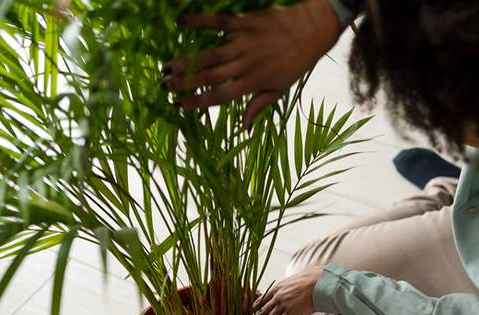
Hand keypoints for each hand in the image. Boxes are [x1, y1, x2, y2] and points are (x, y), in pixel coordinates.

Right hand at [163, 0, 341, 128]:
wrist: (314, 29)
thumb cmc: (296, 61)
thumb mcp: (280, 89)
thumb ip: (259, 105)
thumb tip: (243, 128)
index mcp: (255, 83)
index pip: (222, 97)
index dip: (200, 101)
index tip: (180, 105)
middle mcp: (247, 65)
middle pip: (211, 76)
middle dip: (185, 82)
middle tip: (164, 86)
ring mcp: (245, 43)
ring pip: (211, 54)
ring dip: (187, 60)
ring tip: (166, 65)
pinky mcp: (246, 22)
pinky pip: (218, 22)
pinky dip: (200, 22)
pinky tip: (182, 23)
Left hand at [252, 265, 323, 314]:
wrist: (320, 283)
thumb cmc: (310, 279)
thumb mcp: (293, 280)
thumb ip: (286, 287)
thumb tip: (287, 288)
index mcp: (276, 288)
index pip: (261, 299)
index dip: (255, 307)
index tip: (251, 313)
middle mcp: (277, 297)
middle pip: (261, 310)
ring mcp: (282, 306)